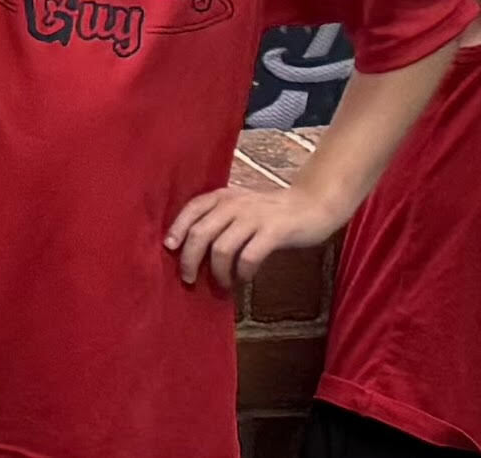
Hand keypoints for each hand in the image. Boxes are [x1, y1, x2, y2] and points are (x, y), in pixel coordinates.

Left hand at [167, 175, 345, 286]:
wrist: (311, 206)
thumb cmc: (270, 213)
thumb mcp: (240, 208)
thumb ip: (219, 220)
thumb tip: (191, 249)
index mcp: (223, 197)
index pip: (191, 209)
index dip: (176, 229)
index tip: (168, 248)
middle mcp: (234, 204)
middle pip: (200, 233)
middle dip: (189, 259)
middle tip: (189, 279)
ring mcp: (254, 217)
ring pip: (221, 248)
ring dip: (217, 271)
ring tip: (222, 284)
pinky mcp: (274, 231)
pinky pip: (249, 256)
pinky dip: (242, 272)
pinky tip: (244, 279)